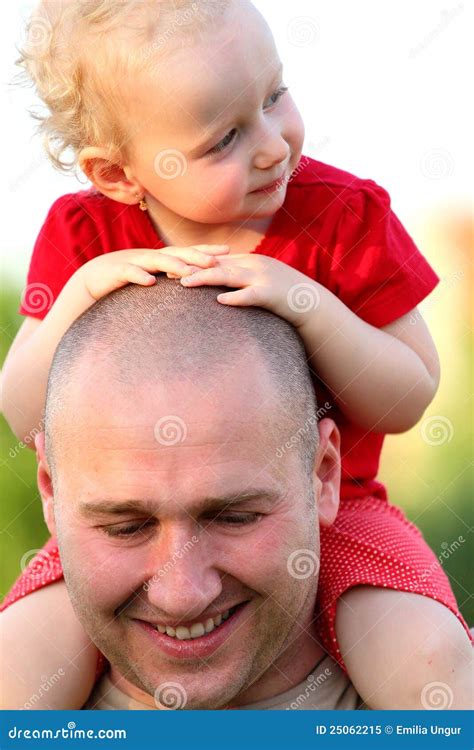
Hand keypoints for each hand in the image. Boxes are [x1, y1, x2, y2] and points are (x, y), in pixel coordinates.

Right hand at [79, 245, 229, 300]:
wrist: (93, 279)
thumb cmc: (127, 281)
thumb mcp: (153, 278)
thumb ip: (171, 279)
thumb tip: (197, 284)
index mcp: (160, 258)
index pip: (187, 252)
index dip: (206, 250)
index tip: (229, 250)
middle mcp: (150, 257)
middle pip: (176, 253)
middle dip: (196, 256)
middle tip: (216, 262)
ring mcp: (134, 263)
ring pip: (157, 261)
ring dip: (174, 266)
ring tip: (189, 272)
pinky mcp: (117, 273)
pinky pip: (130, 274)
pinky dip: (139, 277)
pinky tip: (150, 282)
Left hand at [180, 253, 321, 327]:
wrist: (311, 303)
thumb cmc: (281, 296)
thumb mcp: (257, 282)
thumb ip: (236, 280)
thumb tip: (213, 285)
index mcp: (247, 261)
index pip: (214, 258)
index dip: (191, 261)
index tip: (169, 265)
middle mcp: (252, 265)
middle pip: (216, 264)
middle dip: (190, 267)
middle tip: (167, 272)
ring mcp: (262, 278)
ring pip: (229, 276)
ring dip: (205, 279)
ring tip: (184, 284)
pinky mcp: (271, 294)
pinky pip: (251, 295)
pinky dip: (236, 298)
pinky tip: (220, 301)